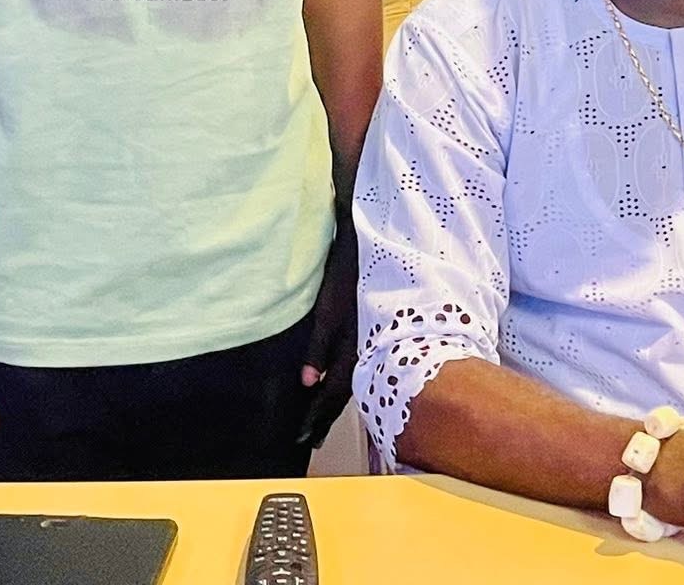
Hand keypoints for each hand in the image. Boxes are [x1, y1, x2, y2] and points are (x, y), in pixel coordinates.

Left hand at [297, 224, 358, 446]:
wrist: (380, 241)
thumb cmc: (348, 272)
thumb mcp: (330, 308)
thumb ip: (320, 345)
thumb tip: (309, 382)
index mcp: (354, 347)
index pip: (334, 392)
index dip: (318, 416)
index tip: (303, 439)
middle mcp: (365, 348)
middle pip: (344, 390)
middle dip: (326, 415)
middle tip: (311, 441)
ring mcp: (370, 338)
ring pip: (353, 378)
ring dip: (335, 401)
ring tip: (321, 419)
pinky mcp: (371, 327)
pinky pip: (358, 363)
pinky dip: (345, 380)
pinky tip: (337, 382)